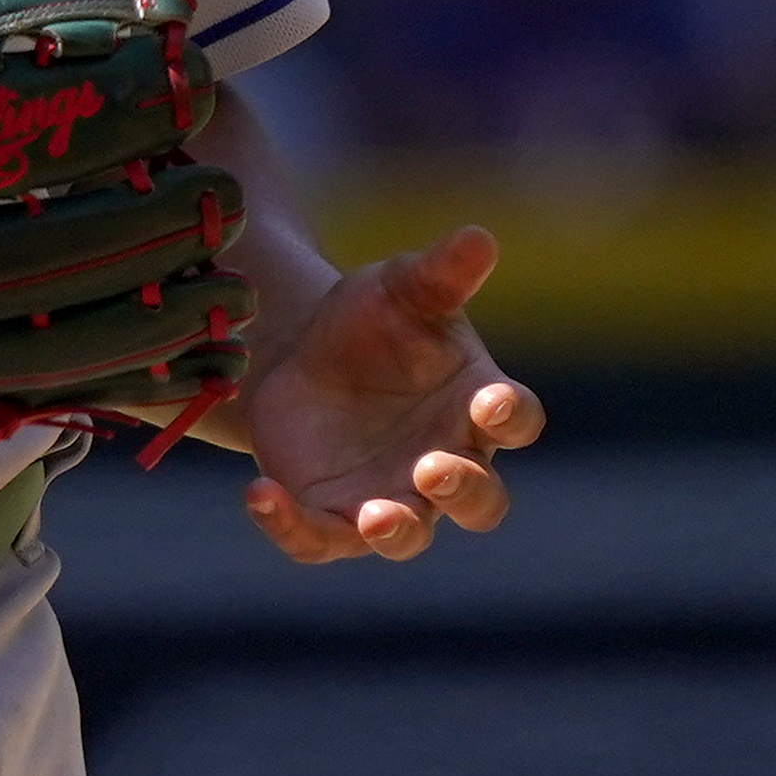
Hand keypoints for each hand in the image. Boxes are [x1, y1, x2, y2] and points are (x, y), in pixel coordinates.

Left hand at [234, 224, 543, 563]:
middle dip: (463, 490)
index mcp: (477, 404)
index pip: (515, 419)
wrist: (301, 354)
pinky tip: (259, 494)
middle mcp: (446, 464)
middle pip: (480, 501)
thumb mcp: (399, 287)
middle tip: (433, 469)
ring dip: (396, 530)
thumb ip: (441, 271)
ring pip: (408, 535)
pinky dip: (291, 527)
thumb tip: (479, 236)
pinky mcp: (331, 517)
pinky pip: (319, 539)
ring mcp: (392, 498)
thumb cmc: (373, 320)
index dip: (509, 416)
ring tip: (373, 515)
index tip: (490, 403)